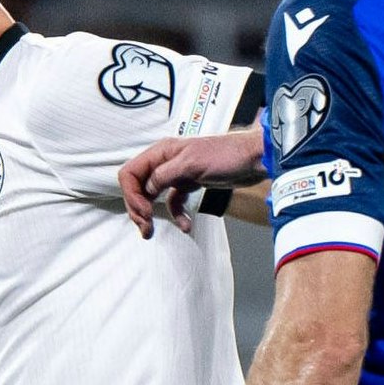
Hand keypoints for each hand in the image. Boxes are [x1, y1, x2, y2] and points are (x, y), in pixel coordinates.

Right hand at [119, 128, 266, 236]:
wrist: (252, 159)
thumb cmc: (226, 155)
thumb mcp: (191, 164)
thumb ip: (164, 175)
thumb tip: (146, 189)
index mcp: (161, 152)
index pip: (130, 173)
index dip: (132, 195)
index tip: (145, 212)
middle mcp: (165, 162)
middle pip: (137, 187)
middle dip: (137, 209)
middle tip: (145, 227)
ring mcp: (176, 174)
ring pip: (151, 196)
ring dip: (150, 215)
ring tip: (151, 232)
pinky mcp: (188, 184)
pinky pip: (173, 202)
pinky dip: (176, 215)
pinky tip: (185, 226)